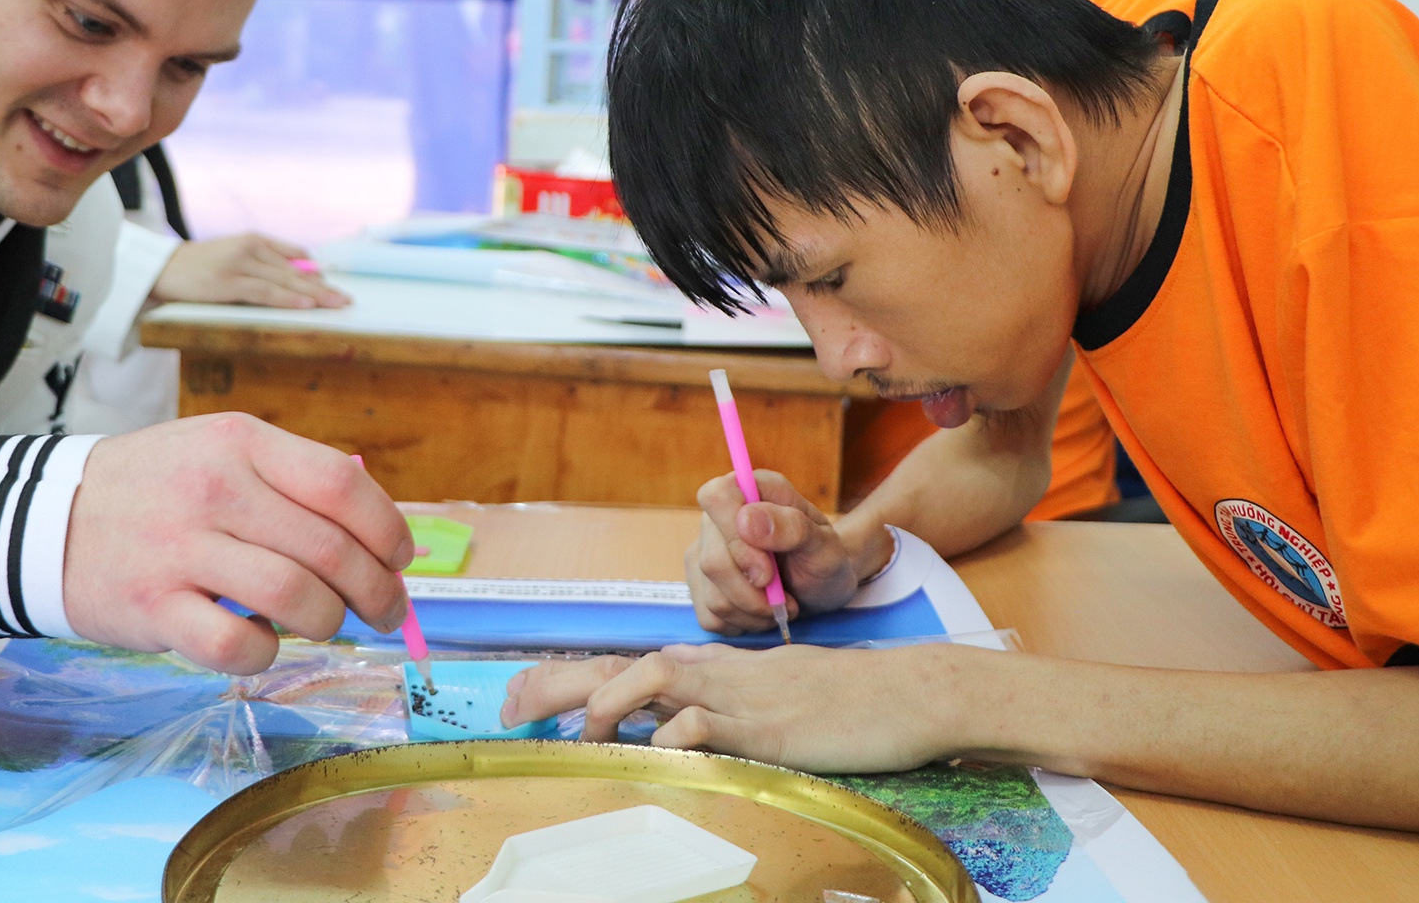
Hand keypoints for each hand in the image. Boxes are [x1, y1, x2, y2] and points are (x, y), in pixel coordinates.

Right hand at [64, 412, 413, 673]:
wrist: (41, 521)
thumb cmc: (151, 489)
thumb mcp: (216, 450)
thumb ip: (288, 479)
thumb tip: (374, 533)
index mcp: (239, 442)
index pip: (342, 485)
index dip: (387, 529)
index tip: (400, 558)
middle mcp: (214, 489)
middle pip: (330, 548)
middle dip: (375, 590)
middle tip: (383, 610)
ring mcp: (182, 549)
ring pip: (295, 597)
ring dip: (327, 622)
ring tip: (322, 625)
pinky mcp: (155, 608)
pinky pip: (237, 645)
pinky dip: (264, 654)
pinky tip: (260, 644)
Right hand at [151, 234, 350, 308]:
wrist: (162, 269)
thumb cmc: (200, 267)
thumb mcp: (234, 256)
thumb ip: (262, 263)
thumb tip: (298, 279)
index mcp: (255, 240)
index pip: (296, 255)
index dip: (317, 272)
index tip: (336, 286)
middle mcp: (251, 247)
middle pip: (295, 270)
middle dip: (323, 287)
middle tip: (346, 299)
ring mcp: (240, 264)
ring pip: (285, 281)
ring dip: (313, 294)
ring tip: (335, 304)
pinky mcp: (228, 282)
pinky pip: (264, 292)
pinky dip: (287, 299)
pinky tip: (305, 305)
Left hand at [501, 642, 965, 772]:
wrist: (908, 693)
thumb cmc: (844, 700)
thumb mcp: (771, 698)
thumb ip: (724, 709)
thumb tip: (680, 732)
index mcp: (713, 665)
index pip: (626, 664)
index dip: (568, 680)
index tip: (520, 698)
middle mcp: (715, 671)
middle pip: (618, 666)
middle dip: (558, 684)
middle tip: (509, 707)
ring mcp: (738, 695)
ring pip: (651, 682)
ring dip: (605, 707)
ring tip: (577, 737)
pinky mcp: (764, 727)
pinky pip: (703, 726)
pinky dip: (672, 739)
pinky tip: (655, 755)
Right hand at [684, 470, 864, 632]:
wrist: (820, 587)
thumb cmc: (824, 559)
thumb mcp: (824, 545)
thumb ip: (791, 527)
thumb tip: (745, 520)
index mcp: (750, 490)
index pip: (716, 498)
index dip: (735, 537)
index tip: (766, 573)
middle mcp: (718, 518)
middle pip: (712, 562)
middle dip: (753, 594)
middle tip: (785, 600)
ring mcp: (703, 551)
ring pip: (711, 596)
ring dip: (752, 613)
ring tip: (778, 606)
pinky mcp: (699, 585)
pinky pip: (708, 616)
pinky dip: (741, 625)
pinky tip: (760, 614)